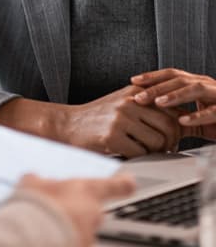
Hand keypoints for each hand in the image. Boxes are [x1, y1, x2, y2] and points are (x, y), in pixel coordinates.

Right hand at [18, 173, 134, 246]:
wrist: (34, 235)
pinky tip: (45, 238)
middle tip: (54, 210)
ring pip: (80, 231)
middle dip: (76, 212)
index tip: (131, 182)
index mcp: (86, 190)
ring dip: (67, 229)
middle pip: (91, 212)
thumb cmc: (38, 204)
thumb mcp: (32, 184)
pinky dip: (62, 241)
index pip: (111, 186)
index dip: (121, 184)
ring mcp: (90, 236)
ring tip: (44, 226)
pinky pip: (73, 242)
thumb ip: (40, 182)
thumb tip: (36, 180)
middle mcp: (94, 214)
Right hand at [63, 85, 181, 156]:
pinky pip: (140, 154)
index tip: (168, 136)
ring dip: (152, 151)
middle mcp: (129, 102)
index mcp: (135, 92)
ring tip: (140, 148)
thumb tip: (179, 122)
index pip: (171, 110)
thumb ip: (149, 107)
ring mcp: (120, 119)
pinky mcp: (112, 137)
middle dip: (169, 142)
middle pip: (169, 126)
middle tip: (160, 148)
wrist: (68, 124)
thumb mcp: (124, 102)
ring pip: (157, 142)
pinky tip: (125, 151)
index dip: (175, 127)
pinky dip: (137, 157)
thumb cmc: (99, 117)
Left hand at [132, 68, 215, 140]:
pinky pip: (213, 111)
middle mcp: (208, 85)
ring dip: (174, 95)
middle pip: (179, 79)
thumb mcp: (199, 114)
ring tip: (157, 103)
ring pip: (195, 89)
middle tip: (138, 96)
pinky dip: (197, 115)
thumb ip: (180, 113)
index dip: (152, 76)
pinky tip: (183, 121)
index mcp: (199, 83)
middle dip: (156, 87)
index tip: (133, 81)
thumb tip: (153, 115)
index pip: (172, 74)